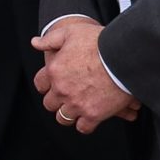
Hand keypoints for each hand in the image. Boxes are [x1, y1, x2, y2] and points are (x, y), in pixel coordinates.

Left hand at [32, 18, 140, 132]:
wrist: (124, 56)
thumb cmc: (99, 42)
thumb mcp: (71, 32)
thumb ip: (50, 39)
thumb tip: (35, 43)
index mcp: (54, 71)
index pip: (40, 85)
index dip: (46, 86)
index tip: (54, 86)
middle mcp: (61, 90)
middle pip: (50, 104)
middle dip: (58, 101)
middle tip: (69, 97)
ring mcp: (76, 104)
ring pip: (64, 118)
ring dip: (70, 114)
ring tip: (79, 109)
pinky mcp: (93, 114)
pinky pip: (83, 127)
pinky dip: (86, 124)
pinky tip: (91, 117)